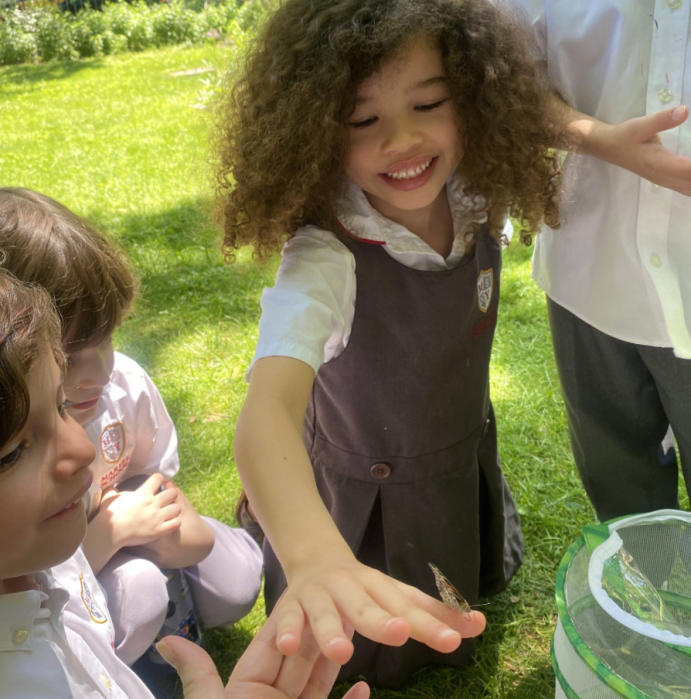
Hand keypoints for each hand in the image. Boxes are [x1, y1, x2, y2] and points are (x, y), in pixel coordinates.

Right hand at [101, 473, 181, 547]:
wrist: (109, 533)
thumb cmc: (108, 515)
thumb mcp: (109, 498)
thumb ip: (113, 492)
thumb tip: (112, 487)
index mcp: (143, 493)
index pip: (158, 478)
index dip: (159, 480)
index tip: (157, 484)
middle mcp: (153, 503)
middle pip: (173, 493)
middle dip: (171, 496)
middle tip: (166, 501)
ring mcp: (157, 517)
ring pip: (177, 508)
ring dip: (174, 511)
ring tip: (169, 514)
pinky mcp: (159, 530)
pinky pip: (176, 524)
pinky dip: (174, 524)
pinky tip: (169, 525)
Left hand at [157, 612, 369, 698]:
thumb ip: (199, 677)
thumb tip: (166, 641)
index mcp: (246, 692)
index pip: (270, 647)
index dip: (289, 621)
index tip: (308, 592)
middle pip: (298, 661)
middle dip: (317, 634)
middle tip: (340, 605)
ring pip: (319, 685)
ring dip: (336, 663)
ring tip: (353, 636)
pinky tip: (364, 688)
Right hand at [273, 553, 485, 665]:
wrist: (315, 559)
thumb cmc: (365, 590)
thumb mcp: (398, 598)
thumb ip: (433, 614)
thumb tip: (481, 624)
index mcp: (381, 587)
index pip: (408, 606)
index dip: (431, 622)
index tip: (455, 639)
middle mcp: (351, 587)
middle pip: (368, 605)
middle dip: (382, 620)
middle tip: (400, 633)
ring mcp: (320, 594)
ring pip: (325, 612)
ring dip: (332, 631)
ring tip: (344, 653)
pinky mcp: (291, 604)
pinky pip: (287, 618)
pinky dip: (287, 630)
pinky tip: (289, 645)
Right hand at [589, 105, 690, 195]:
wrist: (609, 148)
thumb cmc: (625, 136)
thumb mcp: (641, 124)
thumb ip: (662, 119)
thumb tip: (685, 111)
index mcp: (659, 163)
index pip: (688, 169)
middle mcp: (664, 177)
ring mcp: (665, 181)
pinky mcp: (666, 180)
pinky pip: (688, 188)